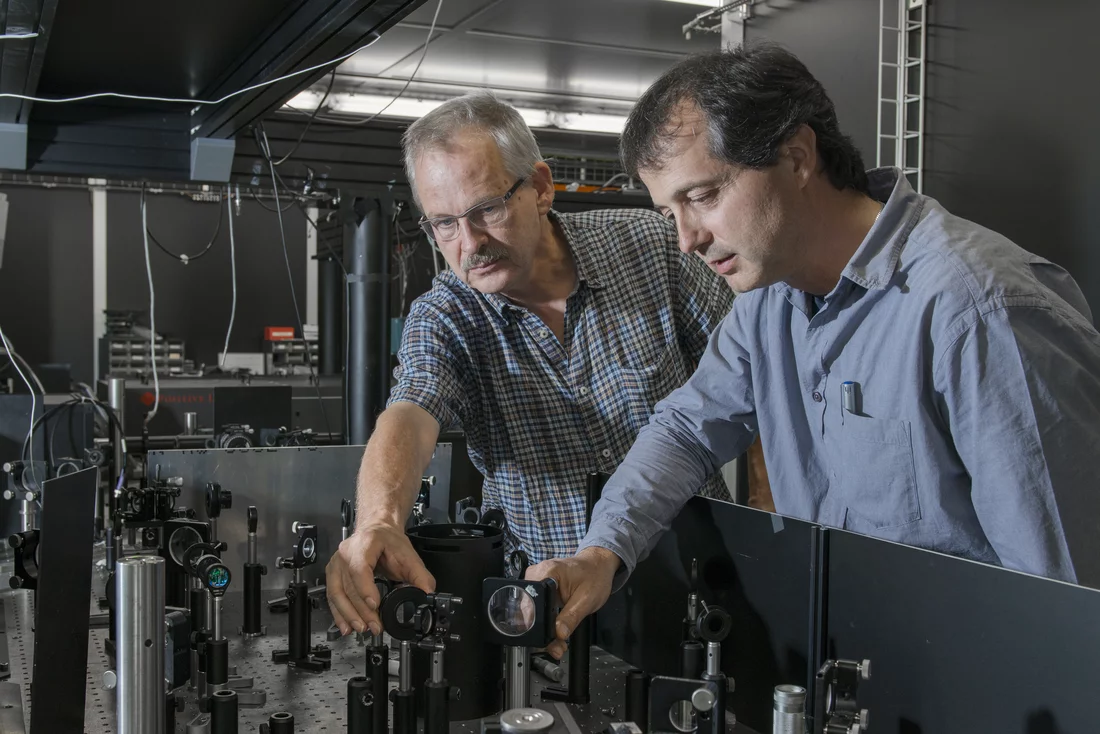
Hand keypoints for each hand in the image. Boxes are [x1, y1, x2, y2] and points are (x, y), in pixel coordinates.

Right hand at [325, 520, 435, 636]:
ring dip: (349, 615)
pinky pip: (332, 596)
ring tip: (362, 628)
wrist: (377, 530)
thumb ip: (420, 575)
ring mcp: (336, 564)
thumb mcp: (408, 555)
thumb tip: (427, 593)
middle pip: (349, 586)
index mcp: (364, 544)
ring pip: (337, 594)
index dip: (365, 588)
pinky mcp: (333, 574)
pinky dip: (339, 613)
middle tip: (375, 626)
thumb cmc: (388, 540)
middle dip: (362, 610)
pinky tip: (345, 626)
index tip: (375, 605)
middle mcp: (346, 553)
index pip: (359, 568)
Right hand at [524, 546, 620, 659]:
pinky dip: (544, 621)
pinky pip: (536, 607)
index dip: (538, 623)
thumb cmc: (595, 576)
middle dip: (541, 631)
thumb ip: (572, 617)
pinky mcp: (538, 587)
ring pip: (531, 611)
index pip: (533, 602)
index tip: (548, 639)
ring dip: (543, 629)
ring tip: (557, 642)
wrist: (598, 565)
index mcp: (548, 572)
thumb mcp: (587, 599)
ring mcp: (536, 579)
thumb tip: (559, 633)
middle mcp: (537, 573)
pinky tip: (554, 630)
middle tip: (556, 646)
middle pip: (529, 608)